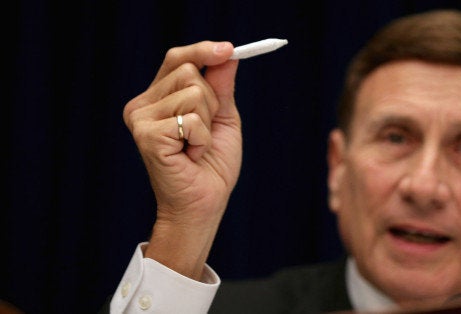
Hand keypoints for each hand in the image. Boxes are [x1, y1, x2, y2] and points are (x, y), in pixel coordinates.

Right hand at [122, 41, 240, 279]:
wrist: (203, 204)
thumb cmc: (211, 165)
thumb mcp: (223, 118)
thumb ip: (221, 86)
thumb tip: (227, 54)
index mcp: (158, 98)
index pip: (177, 59)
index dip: (202, 51)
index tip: (229, 49)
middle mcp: (143, 105)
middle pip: (190, 72)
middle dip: (212, 102)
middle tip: (203, 133)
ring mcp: (141, 119)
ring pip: (194, 93)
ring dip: (208, 124)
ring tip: (196, 146)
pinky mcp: (146, 135)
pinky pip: (192, 119)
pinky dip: (202, 140)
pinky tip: (191, 156)